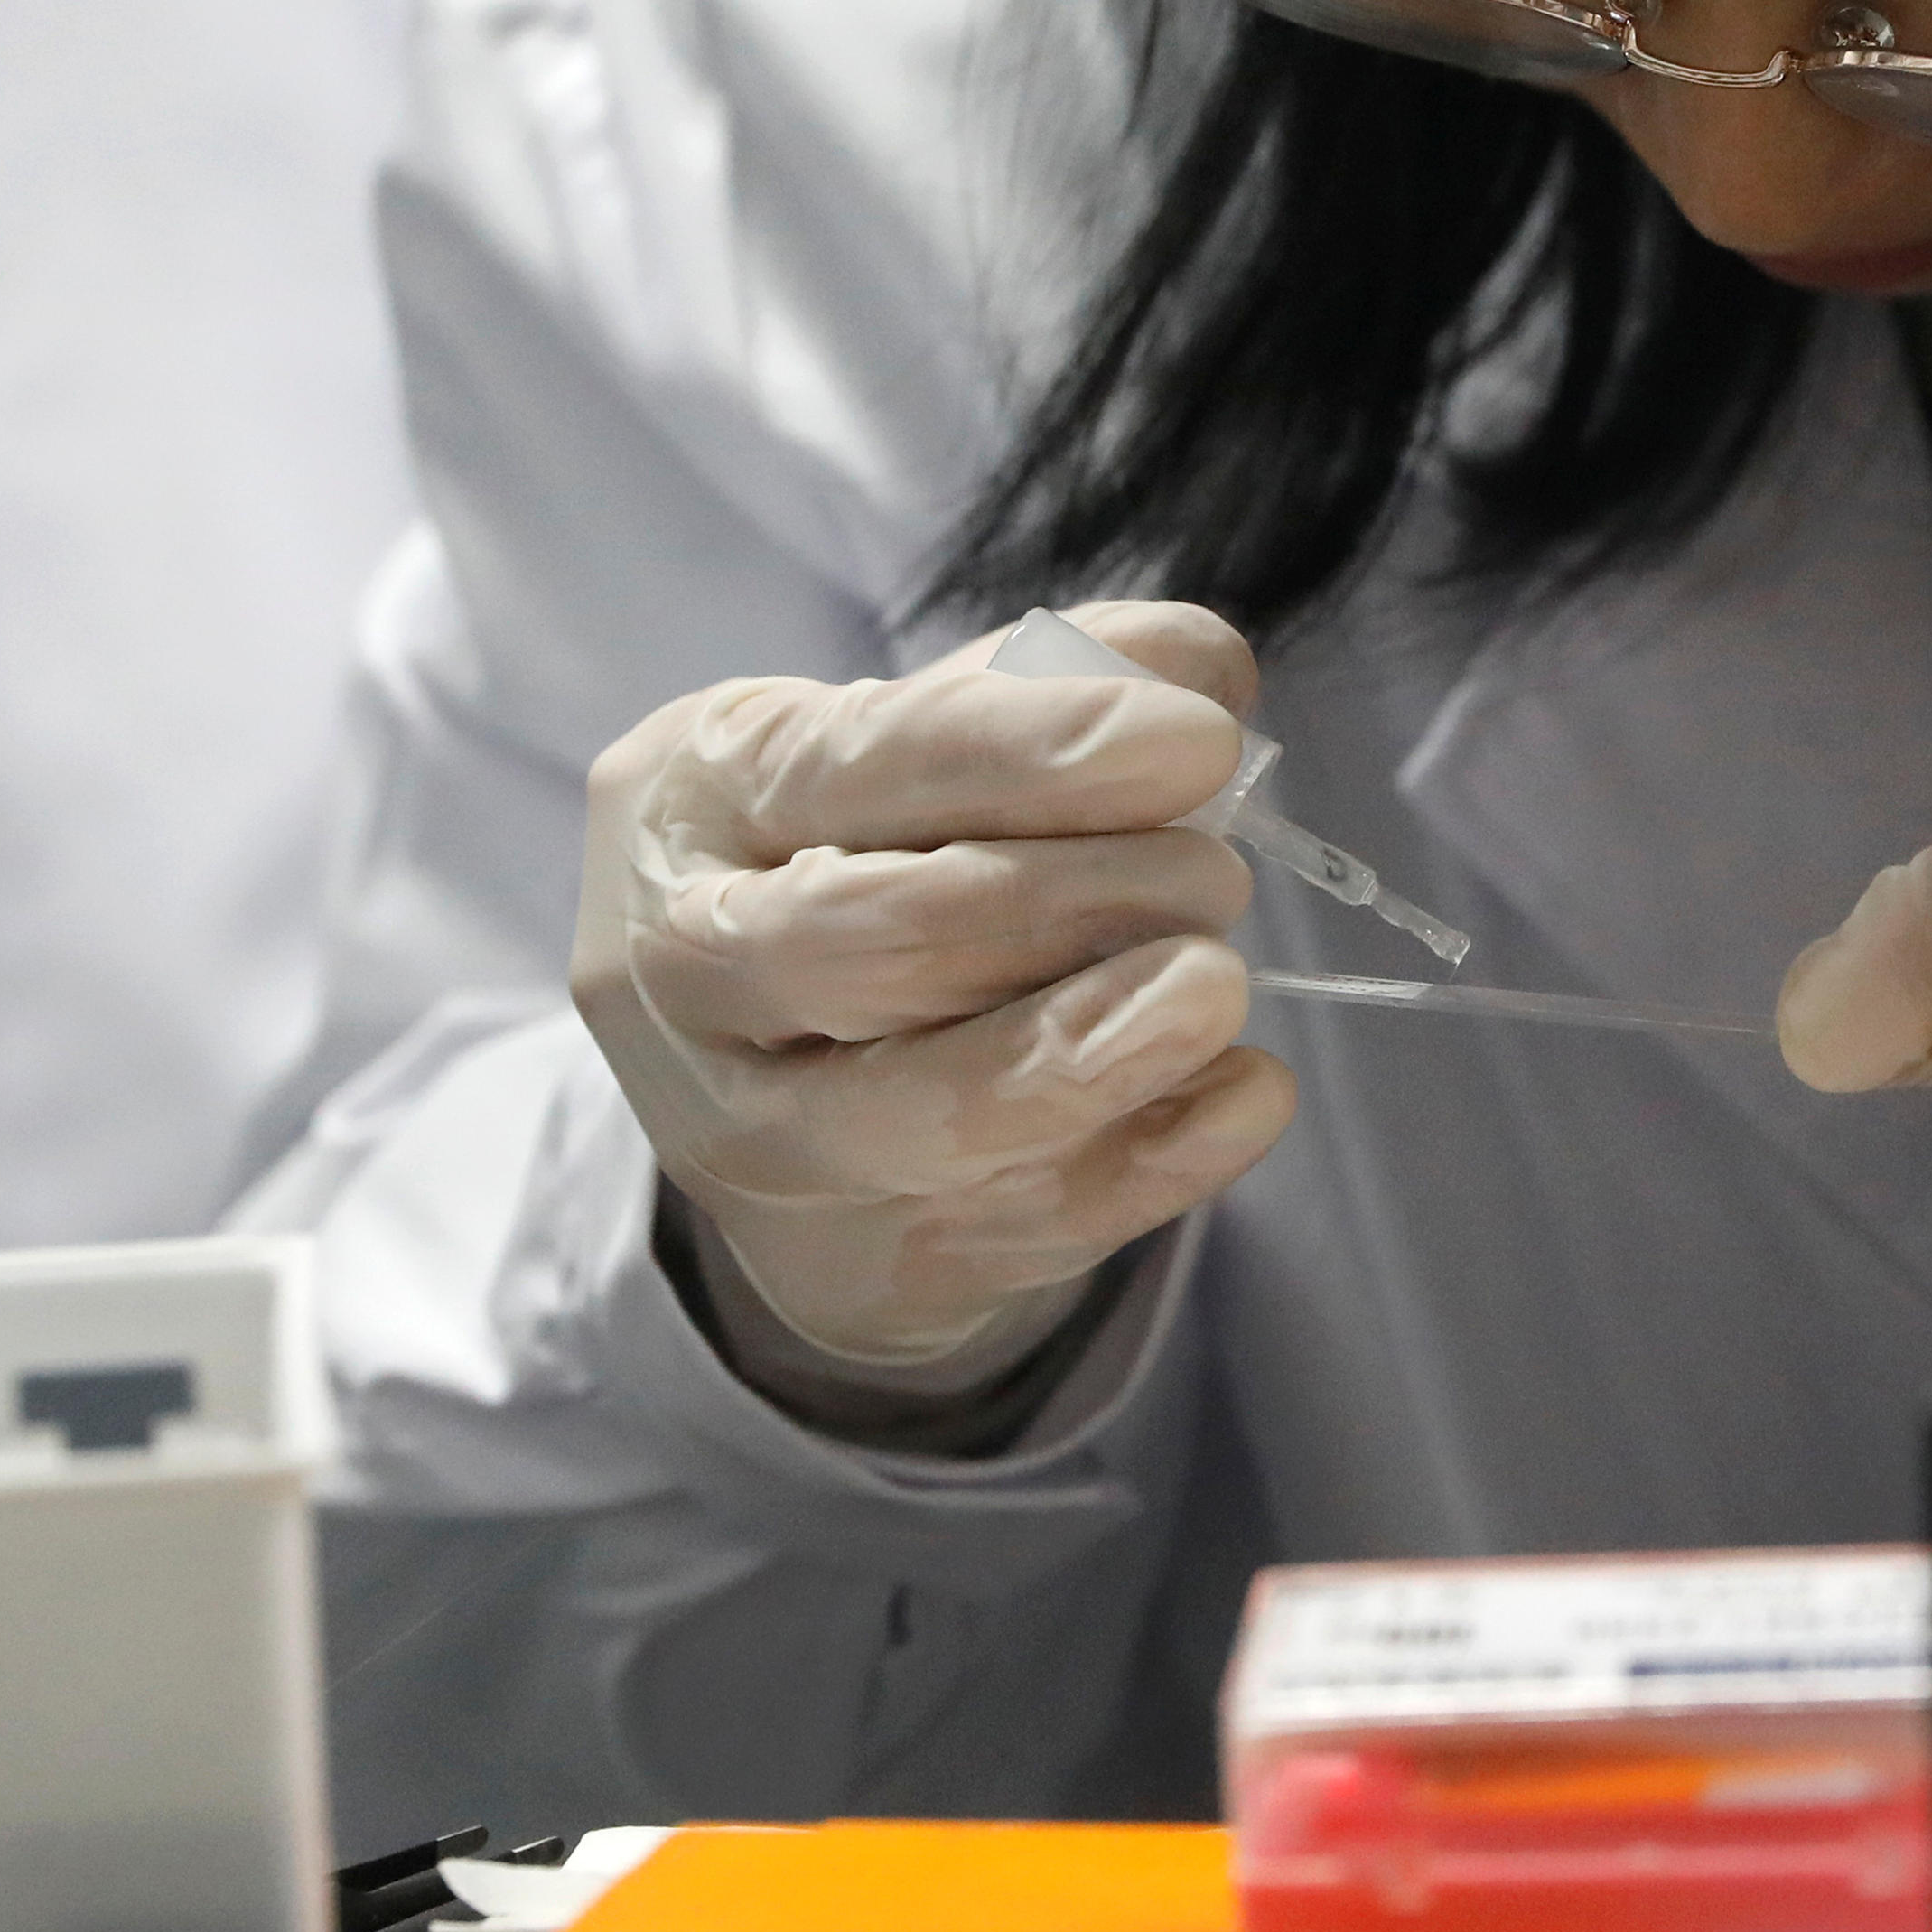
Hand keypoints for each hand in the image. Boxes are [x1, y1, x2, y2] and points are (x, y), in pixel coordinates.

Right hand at [572, 601, 1295, 1365]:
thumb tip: (1190, 669)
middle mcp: (688, 970)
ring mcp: (756, 1138)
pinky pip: (1020, 1222)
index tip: (1196, 742)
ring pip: (921, 1111)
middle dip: (1068, 900)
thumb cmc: (870, 861)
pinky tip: (1242, 1093)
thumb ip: (1051, 683)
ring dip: (1092, 1046)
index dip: (1034, 753)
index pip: (859, 763)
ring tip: (1219, 986)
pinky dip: (1152, 1161)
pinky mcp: (857, 1262)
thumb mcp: (919, 743)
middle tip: (1217, 876)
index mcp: (699, 796)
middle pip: (871, 940)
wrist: (777, 1079)